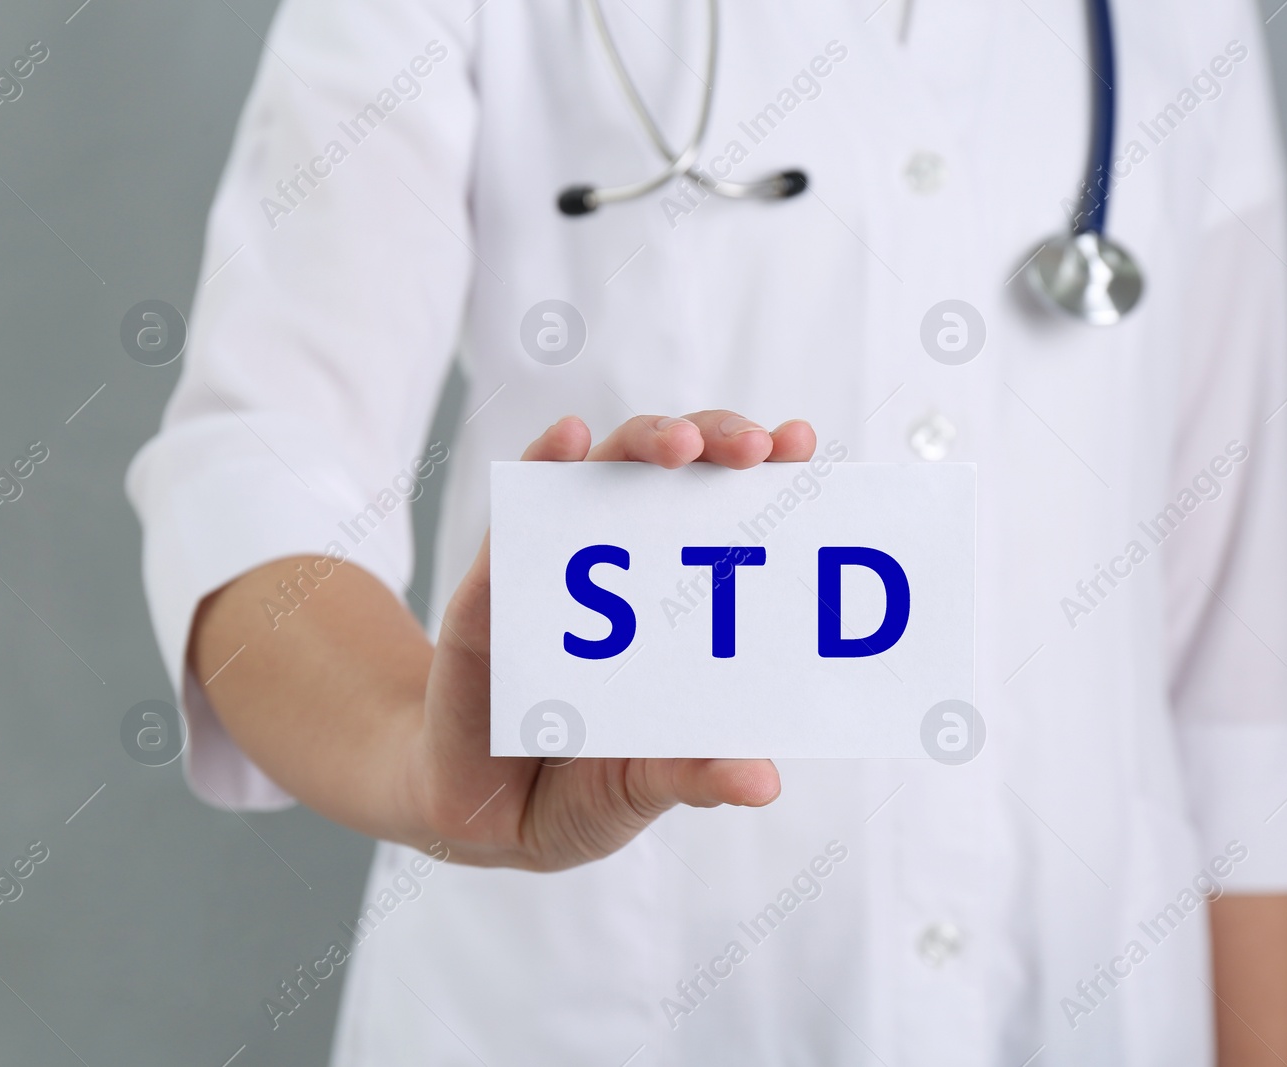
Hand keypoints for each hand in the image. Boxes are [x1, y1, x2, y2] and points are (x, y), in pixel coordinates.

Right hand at [401, 412, 816, 869]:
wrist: (485, 817)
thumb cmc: (584, 784)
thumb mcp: (648, 784)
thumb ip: (698, 774)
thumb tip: (764, 784)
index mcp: (679, 599)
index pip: (730, 513)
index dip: (767, 471)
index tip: (800, 442)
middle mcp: (623, 563)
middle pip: (674, 470)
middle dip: (716, 440)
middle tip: (753, 448)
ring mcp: (558, 563)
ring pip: (604, 473)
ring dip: (645, 444)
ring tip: (681, 446)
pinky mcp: (493, 586)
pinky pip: (518, 514)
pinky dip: (543, 464)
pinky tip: (569, 438)